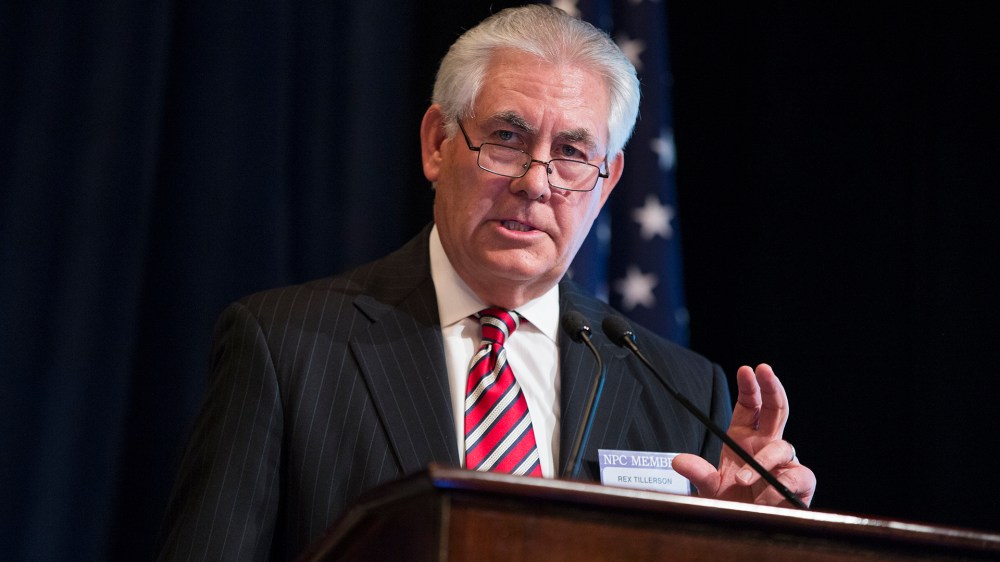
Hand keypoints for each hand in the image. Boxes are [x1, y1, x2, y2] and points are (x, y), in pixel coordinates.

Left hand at [672, 364, 815, 506]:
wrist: (749, 527)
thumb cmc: (732, 502)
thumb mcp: (710, 486)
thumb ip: (697, 472)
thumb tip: (677, 460)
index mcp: (744, 437)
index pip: (750, 404)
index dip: (749, 386)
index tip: (746, 370)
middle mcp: (766, 444)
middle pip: (776, 408)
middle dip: (771, 387)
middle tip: (765, 370)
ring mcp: (785, 462)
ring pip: (783, 446)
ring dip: (764, 461)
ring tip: (743, 481)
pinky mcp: (799, 482)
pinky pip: (796, 475)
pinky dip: (778, 486)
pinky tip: (764, 497)